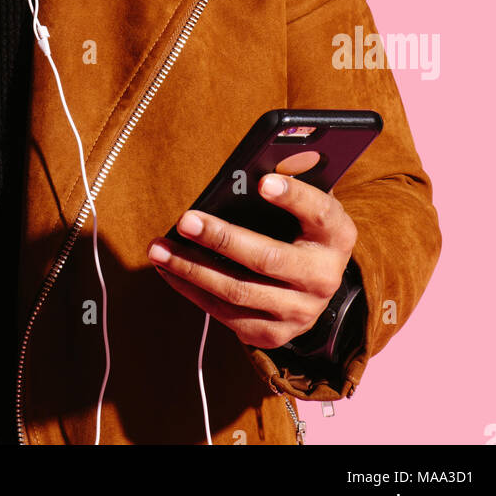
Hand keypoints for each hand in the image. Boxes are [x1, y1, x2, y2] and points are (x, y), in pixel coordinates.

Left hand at [146, 174, 357, 349]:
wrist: (314, 286)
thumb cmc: (301, 228)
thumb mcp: (307, 203)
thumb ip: (291, 180)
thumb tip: (263, 161)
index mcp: (336, 236)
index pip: (319, 212)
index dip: (293, 197)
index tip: (262, 182)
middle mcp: (323, 278)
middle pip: (267, 259)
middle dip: (221, 238)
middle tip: (185, 220)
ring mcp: (299, 312)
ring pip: (238, 292)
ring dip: (191, 269)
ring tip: (159, 249)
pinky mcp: (273, 333)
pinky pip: (226, 315)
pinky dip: (192, 290)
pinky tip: (168, 269)